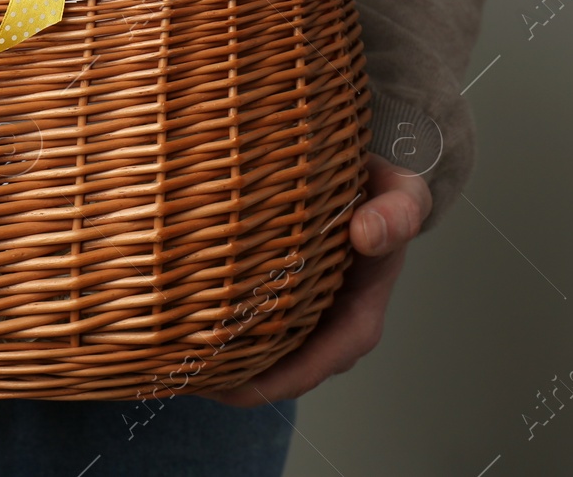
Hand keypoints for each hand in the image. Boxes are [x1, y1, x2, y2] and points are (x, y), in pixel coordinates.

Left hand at [205, 153, 432, 405]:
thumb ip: (395, 213)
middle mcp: (327, 328)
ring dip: (220, 362)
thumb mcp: (400, 197)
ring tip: (172, 363)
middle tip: (182, 378)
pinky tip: (180, 326)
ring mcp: (301, 316)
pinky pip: (248, 325)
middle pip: (278, 372)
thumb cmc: (382, 195)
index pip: (315, 365)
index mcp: (357, 317)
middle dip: (233, 382)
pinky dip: (218, 330)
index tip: (228, 389)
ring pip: (258, 355)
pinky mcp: (278, 299)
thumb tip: (368, 234)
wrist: (368, 183)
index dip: (272, 383)